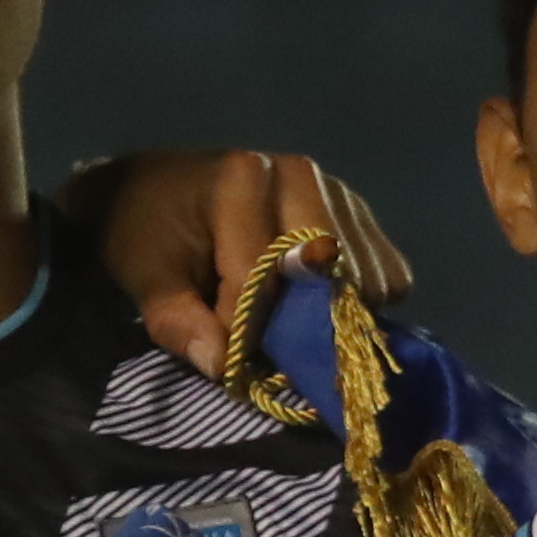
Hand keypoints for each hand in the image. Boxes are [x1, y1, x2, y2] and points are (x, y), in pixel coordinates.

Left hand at [92, 148, 418, 380]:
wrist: (160, 191)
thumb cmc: (149, 233)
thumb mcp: (147, 278)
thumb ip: (178, 321)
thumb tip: (222, 364)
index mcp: (242, 179)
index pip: (262, 273)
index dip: (246, 329)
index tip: (228, 359)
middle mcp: (300, 173)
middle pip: (330, 271)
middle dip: (301, 322)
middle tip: (269, 347)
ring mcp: (338, 192)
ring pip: (367, 276)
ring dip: (334, 315)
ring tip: (288, 325)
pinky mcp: (361, 215)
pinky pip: (389, 274)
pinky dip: (364, 303)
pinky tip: (322, 307)